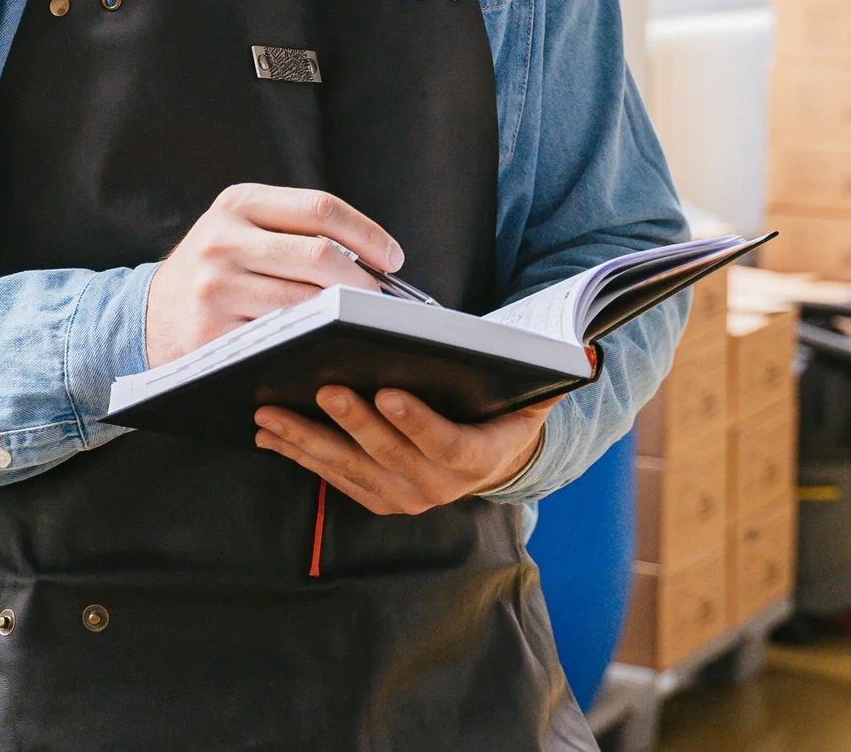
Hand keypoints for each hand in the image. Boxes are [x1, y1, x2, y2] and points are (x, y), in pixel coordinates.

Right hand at [144, 184, 403, 367]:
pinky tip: (321, 343)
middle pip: (319, 255)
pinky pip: (281, 337)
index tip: (392, 257)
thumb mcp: (241, 228)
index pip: (320, 208)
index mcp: (238, 203)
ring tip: (355, 321)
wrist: (148, 315)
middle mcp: (224, 239)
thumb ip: (295, 231)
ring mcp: (216, 286)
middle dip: (361, 281)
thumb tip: (376, 259)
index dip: (366, 234)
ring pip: (305, 301)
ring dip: (341, 315)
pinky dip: (310, 341)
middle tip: (379, 299)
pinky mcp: (212, 331)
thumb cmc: (217, 270)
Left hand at [254, 387, 553, 514]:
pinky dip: (299, 454)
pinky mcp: (376, 497)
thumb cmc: (503, 410)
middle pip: (388, 455)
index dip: (417, 421)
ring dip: (308, 441)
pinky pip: (332, 477)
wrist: (493, 458)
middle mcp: (438, 487)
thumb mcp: (530, 394)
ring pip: (350, 468)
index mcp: (478, 458)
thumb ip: (544, 375)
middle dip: (352, 422)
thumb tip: (581, 352)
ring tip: (271, 414)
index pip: (447, 443)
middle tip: (322, 388)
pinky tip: (268, 434)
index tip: (388, 392)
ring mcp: (403, 497)